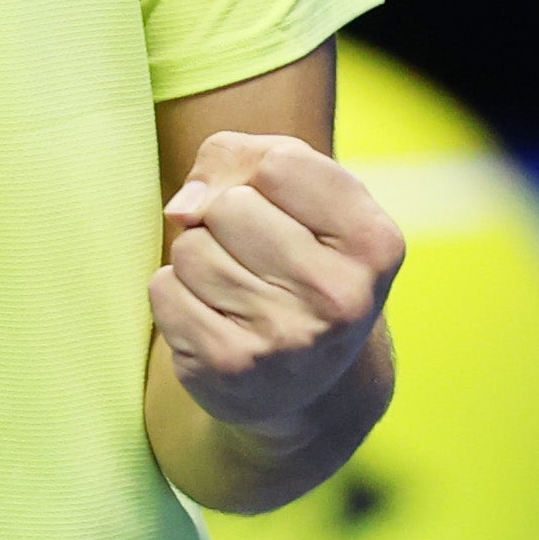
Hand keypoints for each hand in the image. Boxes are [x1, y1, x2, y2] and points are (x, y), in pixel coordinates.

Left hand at [152, 132, 402, 434]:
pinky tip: (215, 318)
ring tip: (238, 290)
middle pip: (229, 206)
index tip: (280, 209)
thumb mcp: (300, 195)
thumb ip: (241, 158)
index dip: (259, 175)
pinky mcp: (230, 366)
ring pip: (190, 248)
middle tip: (257, 258)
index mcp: (374, 242)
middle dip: (224, 219)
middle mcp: (340, 296)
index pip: (278, 164)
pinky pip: (164, 290)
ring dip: (198, 259)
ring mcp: (286, 338)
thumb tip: (182, 210)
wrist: (308, 381)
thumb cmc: (299, 257)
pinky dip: (176, 294)